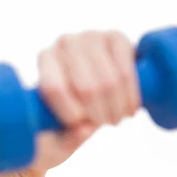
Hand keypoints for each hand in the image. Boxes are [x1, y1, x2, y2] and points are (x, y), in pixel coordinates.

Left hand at [28, 30, 140, 173]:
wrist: (91, 96)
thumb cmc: (67, 118)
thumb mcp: (58, 138)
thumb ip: (66, 138)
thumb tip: (84, 130)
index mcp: (44, 62)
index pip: (54, 88)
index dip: (71, 114)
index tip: (81, 126)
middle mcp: (65, 43)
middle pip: (86, 87)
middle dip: (99, 116)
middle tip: (104, 124)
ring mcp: (92, 37)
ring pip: (110, 82)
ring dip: (117, 109)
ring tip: (116, 118)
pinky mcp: (117, 38)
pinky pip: (127, 72)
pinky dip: (131, 96)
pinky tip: (129, 106)